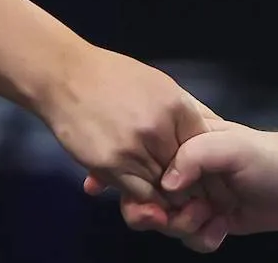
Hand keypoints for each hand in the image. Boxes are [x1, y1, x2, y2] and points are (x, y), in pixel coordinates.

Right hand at [34, 45, 216, 205]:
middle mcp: (157, 129)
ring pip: (164, 188)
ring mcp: (132, 148)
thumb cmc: (112, 76)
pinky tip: (146, 197)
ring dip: (168, 197)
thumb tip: (212, 129)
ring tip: (169, 199)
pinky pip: (138, 194)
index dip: (208, 167)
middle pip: (187, 173)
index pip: (204, 148)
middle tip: (194, 198)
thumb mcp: (159, 83)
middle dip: (191, 186)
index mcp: (176, 106)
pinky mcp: (109, 165)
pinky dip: (145, 201)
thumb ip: (186, 109)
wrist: (65, 76)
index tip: (207, 178)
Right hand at [84, 120, 277, 252]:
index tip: (95, 186)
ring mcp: (196, 196)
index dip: (115, 171)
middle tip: (161, 219)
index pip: (139, 155)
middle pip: (142, 194)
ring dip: (180, 226)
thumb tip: (165, 184)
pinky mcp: (210, 220)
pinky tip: (220, 231)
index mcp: (183, 143)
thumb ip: (195, 156)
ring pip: (163, 220)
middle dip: (146, 212)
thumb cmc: (267, 156)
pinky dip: (199, 238)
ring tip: (208, 218)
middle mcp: (184, 170)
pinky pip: (188, 236)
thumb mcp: (229, 145)